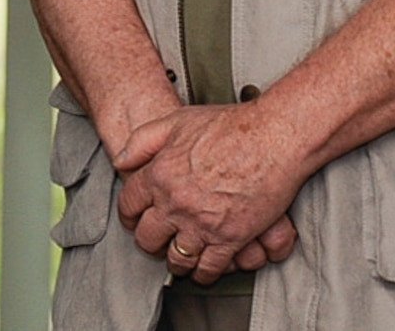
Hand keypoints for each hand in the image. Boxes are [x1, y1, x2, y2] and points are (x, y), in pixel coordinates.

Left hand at [113, 103, 303, 283]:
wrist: (272, 138)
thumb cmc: (230, 126)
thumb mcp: (177, 121)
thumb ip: (143, 141)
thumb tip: (121, 160)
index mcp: (159, 174)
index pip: (130, 204)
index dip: (129, 215)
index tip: (134, 220)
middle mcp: (175, 202)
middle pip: (148, 238)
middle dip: (150, 242)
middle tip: (156, 242)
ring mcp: (202, 223)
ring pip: (177, 259)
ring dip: (176, 261)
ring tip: (179, 259)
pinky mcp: (230, 239)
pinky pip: (209, 268)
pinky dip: (204, 273)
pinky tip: (204, 270)